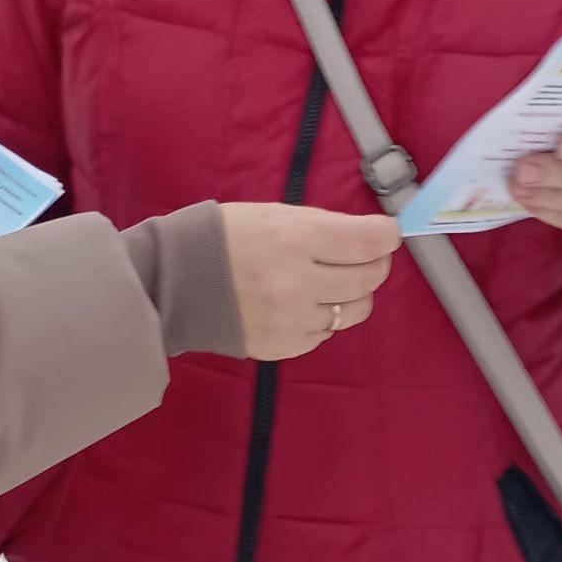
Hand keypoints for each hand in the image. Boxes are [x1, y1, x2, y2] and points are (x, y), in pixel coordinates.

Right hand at [218, 204, 398, 360]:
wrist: (175, 282)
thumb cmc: (226, 237)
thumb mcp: (274, 214)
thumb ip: (323, 226)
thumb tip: (369, 236)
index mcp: (294, 239)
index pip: (368, 241)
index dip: (386, 235)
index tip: (386, 234)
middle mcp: (298, 282)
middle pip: (369, 278)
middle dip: (375, 263)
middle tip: (364, 256)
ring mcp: (292, 320)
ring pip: (355, 311)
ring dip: (353, 294)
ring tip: (333, 282)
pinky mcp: (284, 346)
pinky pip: (326, 333)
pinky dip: (323, 317)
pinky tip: (302, 303)